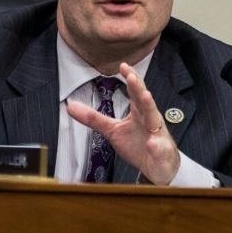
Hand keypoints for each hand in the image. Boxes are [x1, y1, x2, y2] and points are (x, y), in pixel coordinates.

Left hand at [66, 62, 179, 184]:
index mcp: (138, 111)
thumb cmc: (138, 144)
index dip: (130, 78)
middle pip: (144, 100)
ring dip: (150, 107)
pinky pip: (159, 147)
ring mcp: (157, 134)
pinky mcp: (162, 151)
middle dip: (138, 87)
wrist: (158, 167)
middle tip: (132, 75)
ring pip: (154, 119)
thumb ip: (93, 118)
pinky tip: (152, 143)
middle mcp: (149, 119)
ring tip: (146, 96)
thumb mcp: (112, 130)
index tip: (123, 65)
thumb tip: (70, 106)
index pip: (135, 91)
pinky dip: (156, 145)